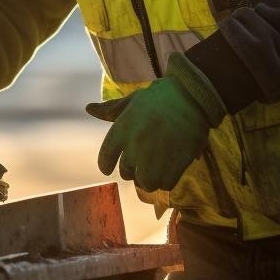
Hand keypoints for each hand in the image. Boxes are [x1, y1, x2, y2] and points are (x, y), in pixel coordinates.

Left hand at [89, 53, 226, 190]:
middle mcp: (134, 146)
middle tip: (142, 162)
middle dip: (132, 170)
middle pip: (126, 173)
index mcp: (121, 130)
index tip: (109, 168)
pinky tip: (169, 170)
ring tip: (156, 170)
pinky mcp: (176, 163)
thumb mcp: (132, 101)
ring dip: (150, 179)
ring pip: (145, 183)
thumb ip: (110, 110)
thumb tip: (89, 108)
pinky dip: (166, 181)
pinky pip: (166, 184)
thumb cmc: (159, 96)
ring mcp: (155, 156)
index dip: (106, 165)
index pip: (105, 159)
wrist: (191, 95)